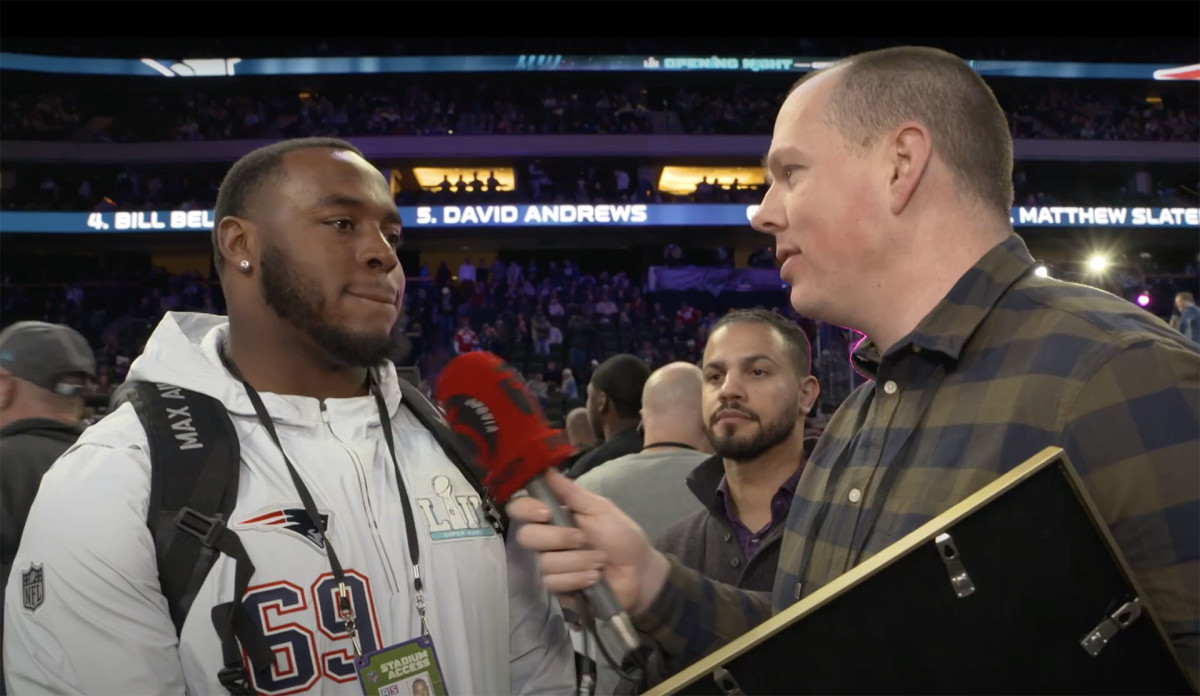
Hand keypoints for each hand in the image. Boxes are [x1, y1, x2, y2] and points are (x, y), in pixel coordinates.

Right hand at [507, 469, 670, 615]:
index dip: (526, 509)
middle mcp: (547, 538)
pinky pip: (553, 582)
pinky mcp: (557, 587)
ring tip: (600, 561)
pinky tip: (594, 577)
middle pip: (526, 536)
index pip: (521, 508)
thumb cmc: (621, 536)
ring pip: (544, 562)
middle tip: (583, 539)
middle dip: (558, 539)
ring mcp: (550, 563)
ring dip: (578, 561)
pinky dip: (577, 578)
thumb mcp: (600, 509)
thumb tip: (547, 469)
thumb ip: (572, 492)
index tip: (546, 513)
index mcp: (555, 514)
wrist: (638, 571)